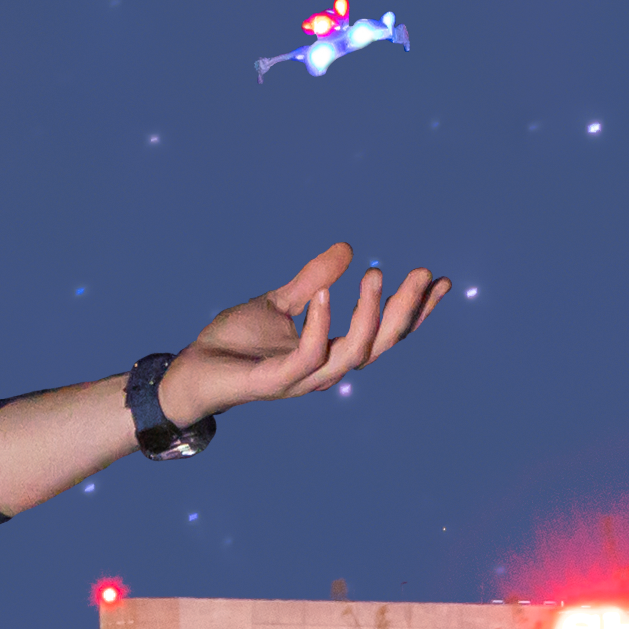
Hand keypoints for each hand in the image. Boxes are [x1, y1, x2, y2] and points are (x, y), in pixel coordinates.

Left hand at [162, 242, 449, 433]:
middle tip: (421, 273)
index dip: (413, 311)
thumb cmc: (232, 343)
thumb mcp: (278, 303)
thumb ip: (312, 281)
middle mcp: (324, 369)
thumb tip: (348, 248)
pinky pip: (308, 356)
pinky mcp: (275, 381)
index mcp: (330, 351)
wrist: (190, 371)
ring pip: (353, 354)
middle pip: (379, 344)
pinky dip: (320, 324)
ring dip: (369, 315)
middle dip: (405, 311)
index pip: (383, 333)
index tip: (438, 281)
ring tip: (376, 275)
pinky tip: (325, 293)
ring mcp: (302, 379)